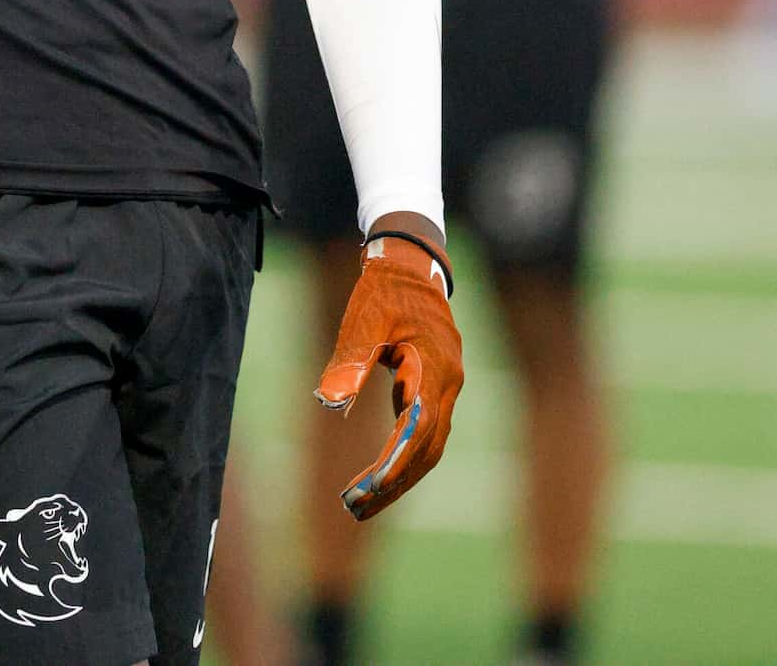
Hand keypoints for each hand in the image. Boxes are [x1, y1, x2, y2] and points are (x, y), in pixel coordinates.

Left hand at [315, 232, 463, 520]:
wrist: (411, 267)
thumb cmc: (384, 292)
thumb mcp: (363, 321)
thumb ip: (350, 360)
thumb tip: (328, 401)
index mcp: (434, 370)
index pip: (418, 429)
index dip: (395, 463)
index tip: (369, 488)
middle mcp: (448, 386)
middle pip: (426, 449)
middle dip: (394, 482)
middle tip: (356, 508)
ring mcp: (445, 390)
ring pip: (429, 446)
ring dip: (400, 476)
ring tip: (363, 504)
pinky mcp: (434, 390)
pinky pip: (424, 433)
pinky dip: (403, 456)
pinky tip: (379, 474)